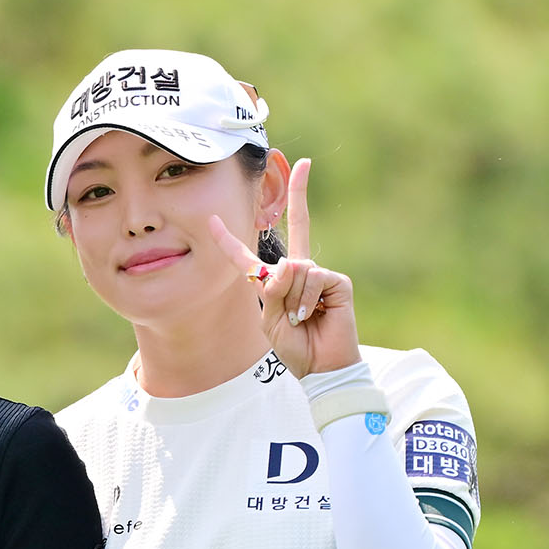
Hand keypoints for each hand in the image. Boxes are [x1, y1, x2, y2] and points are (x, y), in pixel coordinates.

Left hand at [208, 158, 360, 378]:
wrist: (321, 367)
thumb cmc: (295, 347)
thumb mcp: (270, 321)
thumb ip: (270, 293)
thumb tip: (287, 265)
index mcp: (274, 284)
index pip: (248, 258)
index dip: (228, 241)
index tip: (211, 219)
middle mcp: (298, 272)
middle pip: (295, 232)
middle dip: (297, 204)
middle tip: (303, 181)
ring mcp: (318, 274)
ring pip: (294, 269)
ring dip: (292, 299)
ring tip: (300, 319)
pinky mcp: (336, 282)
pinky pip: (312, 279)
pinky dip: (306, 301)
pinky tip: (313, 316)